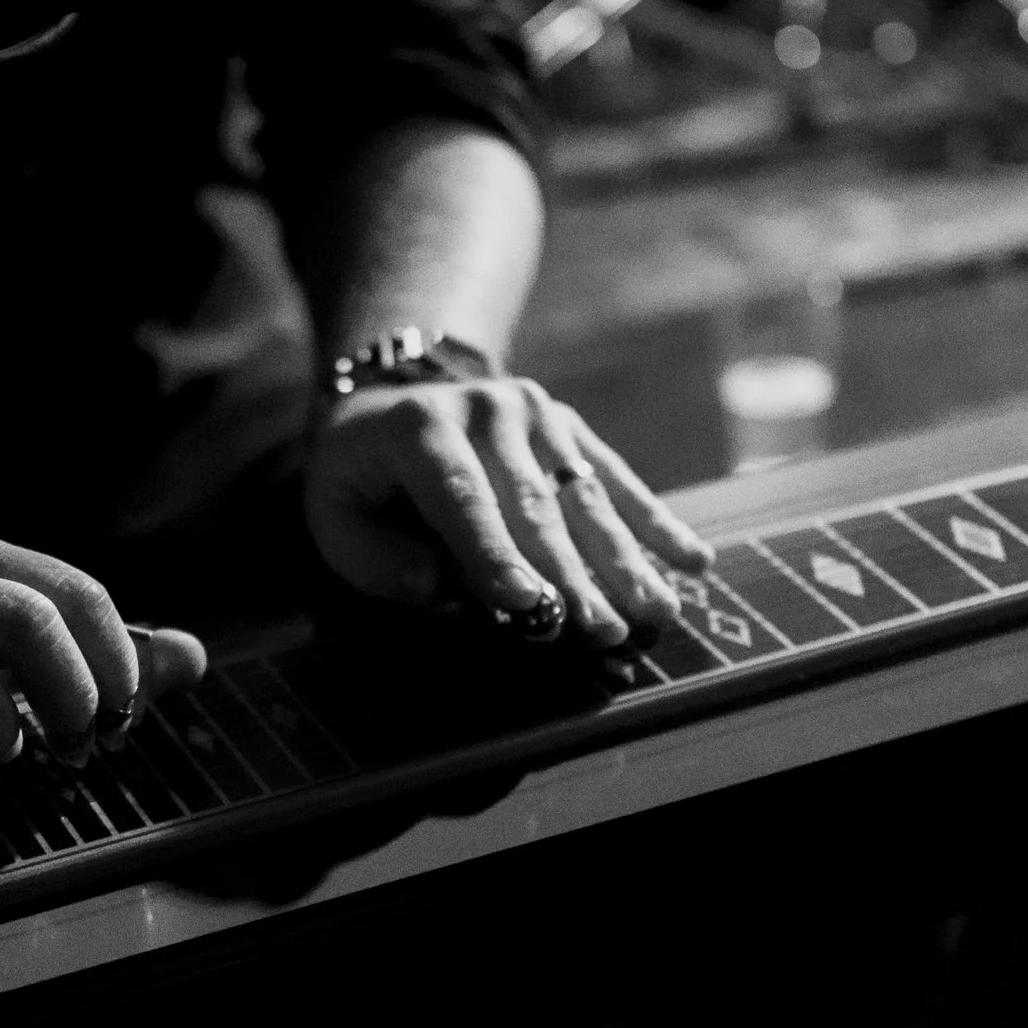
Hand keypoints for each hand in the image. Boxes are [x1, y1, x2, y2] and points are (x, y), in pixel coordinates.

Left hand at [305, 373, 712, 644]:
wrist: (393, 396)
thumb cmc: (363, 480)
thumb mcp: (335, 514)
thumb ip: (377, 558)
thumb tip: (441, 589)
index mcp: (420, 431)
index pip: (463, 500)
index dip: (494, 555)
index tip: (526, 604)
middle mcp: (486, 411)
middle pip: (535, 505)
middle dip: (572, 575)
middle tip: (602, 631)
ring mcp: (534, 413)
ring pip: (585, 496)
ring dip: (624, 560)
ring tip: (656, 611)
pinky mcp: (568, 425)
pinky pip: (615, 479)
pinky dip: (655, 523)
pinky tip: (692, 561)